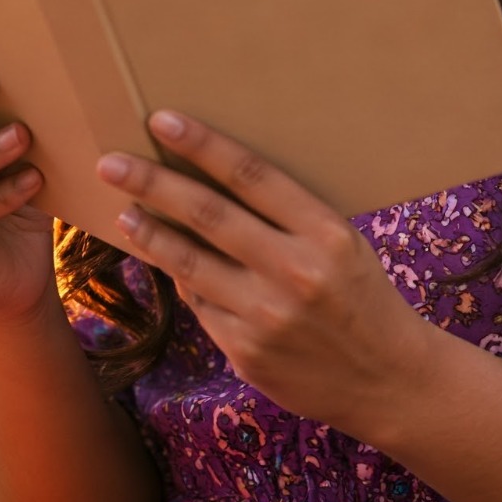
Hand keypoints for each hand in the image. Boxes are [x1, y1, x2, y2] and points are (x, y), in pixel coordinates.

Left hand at [97, 111, 436, 436]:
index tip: (162, 120)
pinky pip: (201, 306)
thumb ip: (287, 218)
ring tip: (125, 213)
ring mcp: (267, 316)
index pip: (250, 175)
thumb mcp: (343, 243)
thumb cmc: (362, 296)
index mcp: (324, 232)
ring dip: (150, 235)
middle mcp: (294, 271)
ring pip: (190, 263)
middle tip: (111, 163)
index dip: (202, 144)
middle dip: (152, 184)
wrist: (390, 381)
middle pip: (207, 215)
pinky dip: (182, 281)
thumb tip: (213, 183)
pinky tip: (167, 264)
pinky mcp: (247, 353)